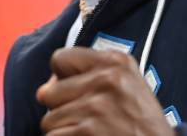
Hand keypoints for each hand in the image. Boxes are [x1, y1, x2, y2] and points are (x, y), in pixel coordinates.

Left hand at [37, 47, 174, 135]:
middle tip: (87, 120)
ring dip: (64, 131)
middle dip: (61, 109)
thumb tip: (45, 89)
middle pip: (50, 92)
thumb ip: (92, 74)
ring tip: (90, 133)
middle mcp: (107, 78)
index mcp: (116, 61)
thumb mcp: (128, 85)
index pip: (60, 58)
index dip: (62, 78)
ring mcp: (97, 105)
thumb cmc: (142, 124)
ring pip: (49, 120)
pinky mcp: (87, 130)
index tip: (74, 92)